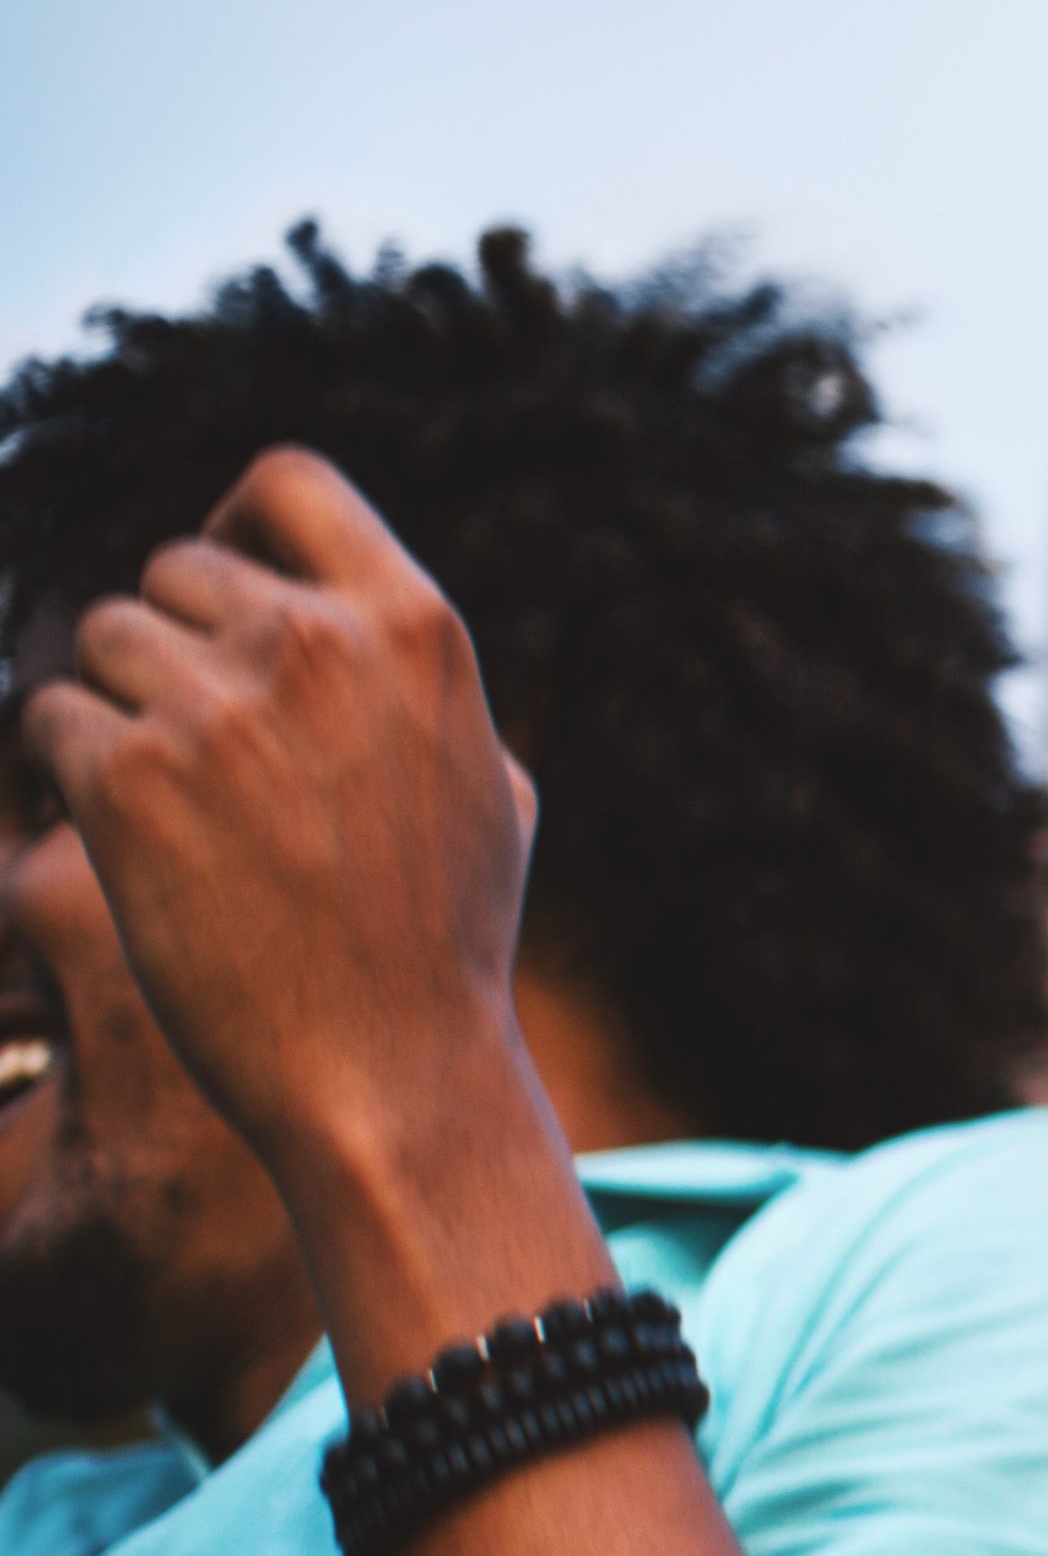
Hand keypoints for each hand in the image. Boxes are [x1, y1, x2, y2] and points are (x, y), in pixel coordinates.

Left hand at [23, 449, 542, 1185]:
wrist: (387, 1072)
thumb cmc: (442, 942)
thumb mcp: (491, 785)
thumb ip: (419, 688)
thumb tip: (362, 627)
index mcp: (415, 627)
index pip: (289, 482)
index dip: (237, 527)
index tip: (228, 595)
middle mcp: (313, 644)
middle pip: (172, 570)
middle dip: (172, 647)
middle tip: (198, 752)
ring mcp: (215, 706)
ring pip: (97, 640)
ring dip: (114, 708)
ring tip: (169, 805)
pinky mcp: (125, 778)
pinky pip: (48, 718)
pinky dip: (67, 772)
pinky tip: (129, 841)